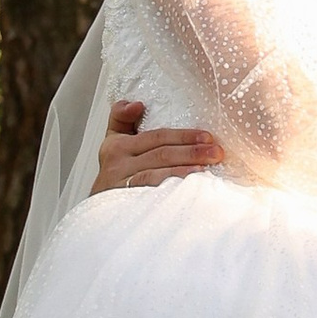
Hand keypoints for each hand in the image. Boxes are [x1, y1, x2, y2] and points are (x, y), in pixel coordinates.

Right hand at [92, 98, 224, 193]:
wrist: (99, 213)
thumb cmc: (115, 175)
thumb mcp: (114, 143)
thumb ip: (122, 118)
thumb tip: (137, 104)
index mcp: (117, 145)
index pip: (156, 136)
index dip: (183, 135)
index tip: (206, 136)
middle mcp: (118, 164)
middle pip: (161, 154)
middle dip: (192, 151)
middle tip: (217, 152)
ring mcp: (122, 185)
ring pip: (158, 174)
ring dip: (185, 170)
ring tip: (208, 168)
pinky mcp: (126, 204)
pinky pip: (152, 193)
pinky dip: (172, 188)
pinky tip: (189, 189)